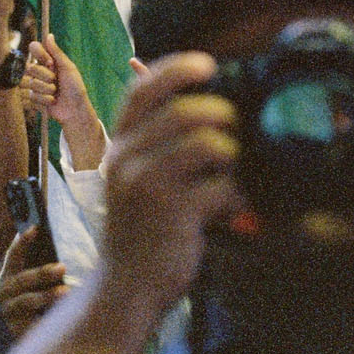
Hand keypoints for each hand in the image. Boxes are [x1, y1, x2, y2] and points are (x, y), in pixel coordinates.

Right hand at [0, 229, 68, 337]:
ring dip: (46, 296)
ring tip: (66, 293)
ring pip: (26, 301)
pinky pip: (32, 324)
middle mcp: (7, 292)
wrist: (11, 334)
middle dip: (42, 273)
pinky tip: (63, 318)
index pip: (15, 256)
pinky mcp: (17, 330)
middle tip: (62, 267)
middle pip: (23, 280)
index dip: (23, 243)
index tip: (35, 229)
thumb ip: (46, 271)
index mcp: (11, 276)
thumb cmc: (33, 301)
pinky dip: (46, 320)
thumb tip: (66, 256)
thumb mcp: (36, 284)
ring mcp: (10, 311)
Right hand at [26, 35, 105, 169]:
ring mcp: (36, 85)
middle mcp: (40, 71)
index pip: (35, 50)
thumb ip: (56, 52)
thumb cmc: (75, 87)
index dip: (41, 56)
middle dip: (45, 76)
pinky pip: (31, 96)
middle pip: (29, 67)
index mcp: (49, 61)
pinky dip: (45, 99)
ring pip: (29, 83)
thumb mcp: (68, 68)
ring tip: (55, 93)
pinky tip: (53, 101)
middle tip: (56, 81)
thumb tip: (49, 35)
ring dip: (46, 89)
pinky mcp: (34, 98)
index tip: (51, 63)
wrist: (75, 110)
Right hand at [98, 54, 243, 317]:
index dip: (176, 69)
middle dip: (220, 115)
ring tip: (229, 174)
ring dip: (230, 155)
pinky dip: (233, 197)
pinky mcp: (172, 213)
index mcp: (119, 146)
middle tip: (233, 131)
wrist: (124, 289)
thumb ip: (159, 142)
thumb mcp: (137, 178)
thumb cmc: (143, 228)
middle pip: (183, 112)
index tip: (208, 64)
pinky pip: (221, 187)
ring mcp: (147, 186)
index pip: (142, 91)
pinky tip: (227, 211)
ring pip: (206, 143)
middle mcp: (126, 160)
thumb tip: (205, 102)